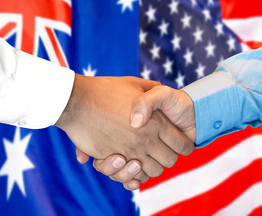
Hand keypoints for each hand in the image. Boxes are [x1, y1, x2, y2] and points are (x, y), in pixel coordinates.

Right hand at [56, 75, 193, 177]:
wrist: (76, 100)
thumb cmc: (105, 89)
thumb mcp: (135, 83)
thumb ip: (152, 89)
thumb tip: (160, 91)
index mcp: (156, 122)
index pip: (182, 144)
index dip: (185, 146)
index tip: (181, 145)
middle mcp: (145, 139)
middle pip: (169, 161)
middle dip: (169, 157)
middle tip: (162, 150)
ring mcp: (128, 151)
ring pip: (152, 172)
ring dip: (152, 168)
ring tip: (146, 158)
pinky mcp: (111, 159)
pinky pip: (130, 178)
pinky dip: (134, 178)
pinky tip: (133, 169)